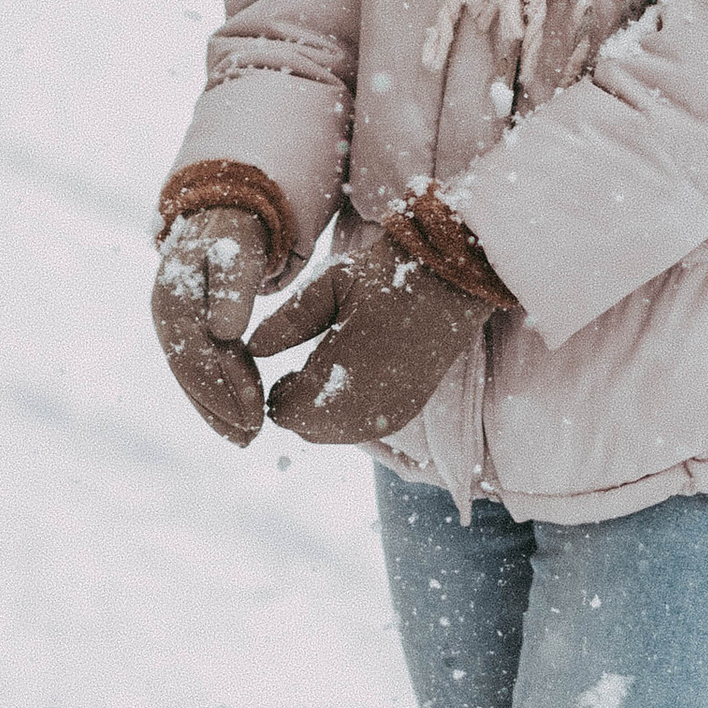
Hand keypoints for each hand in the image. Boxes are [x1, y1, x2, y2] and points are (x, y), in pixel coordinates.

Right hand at [151, 209, 272, 444]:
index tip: (249, 416)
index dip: (220, 390)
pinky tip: (238, 413)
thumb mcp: (237, 252)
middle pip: (190, 372)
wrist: (225, 213)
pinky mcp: (187, 328)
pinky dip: (218, 393)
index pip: (194, 356)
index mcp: (174, 297)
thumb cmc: (237, 234)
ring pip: (192, 375)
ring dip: (217, 409)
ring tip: (245, 436)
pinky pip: (200, 366)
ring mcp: (173, 323)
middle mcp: (166, 314)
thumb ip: (232, 289)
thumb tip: (223, 332)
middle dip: (219, 409)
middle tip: (251, 437)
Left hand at [251, 226, 498, 446]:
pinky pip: (363, 426)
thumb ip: (288, 321)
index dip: (275, 391)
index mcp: (342, 380)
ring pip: (335, 432)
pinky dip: (348, 410)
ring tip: (325, 367)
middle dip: (296, 404)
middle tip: (297, 367)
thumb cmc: (389, 274)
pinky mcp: (407, 410)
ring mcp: (390, 415)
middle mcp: (366, 411)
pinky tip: (353, 374)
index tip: (279, 365)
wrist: (455, 278)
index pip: (286, 412)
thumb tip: (252, 348)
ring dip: (322, 409)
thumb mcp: (330, 285)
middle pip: (308, 429)